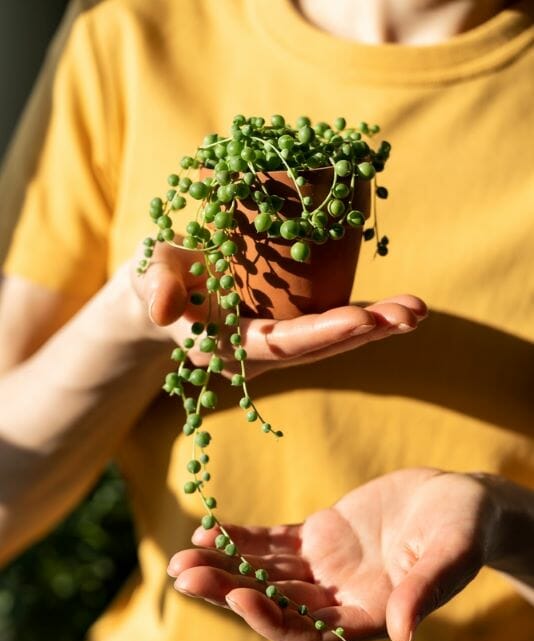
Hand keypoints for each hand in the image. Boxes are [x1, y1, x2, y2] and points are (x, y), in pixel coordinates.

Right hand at [131, 241, 426, 378]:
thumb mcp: (150, 274)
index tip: (363, 318)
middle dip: (366, 332)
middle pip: (318, 347)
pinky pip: (330, 329)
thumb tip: (163, 307)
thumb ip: (156, 285)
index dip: (321, 333)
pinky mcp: (288, 331)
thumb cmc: (157, 278)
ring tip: (418, 310)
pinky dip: (366, 320)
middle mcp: (259, 355)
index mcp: (228, 346)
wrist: (163, 294)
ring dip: (376, 328)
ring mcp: (277, 347)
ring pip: (331, 342)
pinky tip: (401, 309)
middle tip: (411, 315)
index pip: (279, 343)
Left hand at [168, 469, 498, 640]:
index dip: (273, 621)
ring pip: (265, 573)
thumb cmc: (465, 528)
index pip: (311, 634)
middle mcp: (341, 599)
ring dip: (223, 565)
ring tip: (181, 556)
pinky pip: (273, 542)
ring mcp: (326, 569)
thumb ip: (426, 591)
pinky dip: (241, 537)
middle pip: (274, 603)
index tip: (239, 598)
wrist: (461, 500)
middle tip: (182, 574)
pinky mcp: (320, 537)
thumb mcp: (452, 554)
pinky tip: (208, 530)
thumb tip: (404, 635)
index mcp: (371, 616)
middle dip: (228, 590)